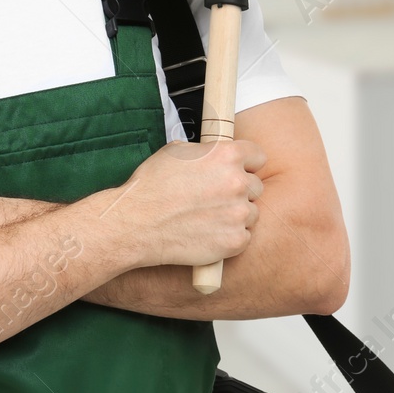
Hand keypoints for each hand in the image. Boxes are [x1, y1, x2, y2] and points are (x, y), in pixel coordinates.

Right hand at [116, 139, 266, 268]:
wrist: (135, 224)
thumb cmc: (151, 187)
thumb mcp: (177, 151)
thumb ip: (206, 152)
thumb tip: (214, 153)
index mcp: (228, 155)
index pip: (258, 157)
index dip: (247, 165)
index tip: (239, 172)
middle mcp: (238, 183)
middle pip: (256, 186)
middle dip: (239, 192)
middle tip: (215, 199)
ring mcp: (238, 214)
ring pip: (251, 213)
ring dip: (235, 215)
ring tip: (208, 218)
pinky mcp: (234, 241)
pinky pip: (244, 237)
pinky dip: (230, 237)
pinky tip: (208, 233)